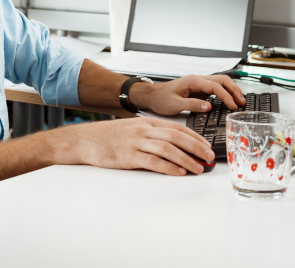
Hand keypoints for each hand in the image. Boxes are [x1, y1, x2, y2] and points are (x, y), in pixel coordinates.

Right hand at [75, 116, 214, 175]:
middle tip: (209, 157)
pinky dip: (168, 167)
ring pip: (168, 149)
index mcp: (146, 122)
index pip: (177, 127)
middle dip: (196, 147)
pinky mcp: (128, 155)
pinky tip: (178, 172)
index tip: (207, 146)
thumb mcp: (132, 130)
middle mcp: (143, 130)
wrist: (85, 140)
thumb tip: (174, 147)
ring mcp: (136, 142)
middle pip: (176, 137)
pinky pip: (153, 161)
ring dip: (186, 159)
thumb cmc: (108, 137)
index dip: (195, 137)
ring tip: (198, 168)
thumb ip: (151, 135)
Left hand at [133, 74, 244, 115]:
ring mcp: (199, 83)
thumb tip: (209, 106)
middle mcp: (197, 79)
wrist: (152, 95)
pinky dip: (225, 93)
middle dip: (234, 90)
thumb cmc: (161, 99)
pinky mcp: (198, 89)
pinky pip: (215, 88)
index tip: (233, 107)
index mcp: (193, 81)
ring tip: (239, 102)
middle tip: (241, 103)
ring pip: (220, 82)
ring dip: (231, 90)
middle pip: (222, 80)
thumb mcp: (175, 105)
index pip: (215, 87)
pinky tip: (229, 101)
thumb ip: (192, 105)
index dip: (227, 97)